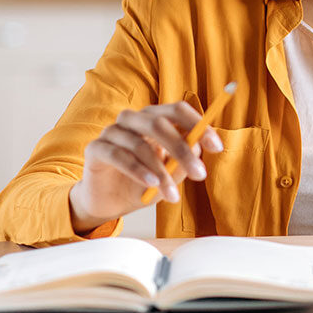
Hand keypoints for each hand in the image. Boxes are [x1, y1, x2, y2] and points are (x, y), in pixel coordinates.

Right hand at [69, 101, 223, 233]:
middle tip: (200, 174)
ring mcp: (112, 131)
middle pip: (159, 124)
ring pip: (140, 144)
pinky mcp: (96, 148)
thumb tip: (198, 144)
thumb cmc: (147, 182)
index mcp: (155, 118)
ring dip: (161, 171)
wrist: (111, 203)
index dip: (199, 125)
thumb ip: (184, 158)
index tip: (217, 147)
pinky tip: (152, 185)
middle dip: (183, 150)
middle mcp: (133, 119)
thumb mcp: (172, 173)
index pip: (178, 110)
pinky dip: (138, 171)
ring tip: (172, 194)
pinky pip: (119, 156)